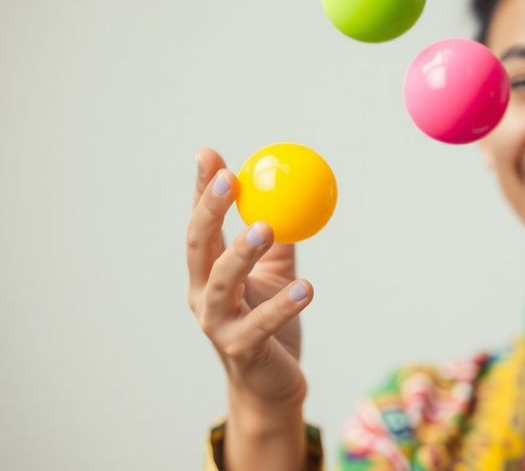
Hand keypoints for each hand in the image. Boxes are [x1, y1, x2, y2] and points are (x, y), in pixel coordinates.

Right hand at [187, 148, 312, 408]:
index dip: (202, 191)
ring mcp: (218, 324)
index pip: (201, 224)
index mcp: (207, 273)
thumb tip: (293, 191)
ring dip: (241, 252)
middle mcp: (203, 296)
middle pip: (199, 246)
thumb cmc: (270, 323)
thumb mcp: (275, 273)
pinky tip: (307, 287)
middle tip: (230, 179)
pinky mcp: (242, 349)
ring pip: (223, 282)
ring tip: (265, 227)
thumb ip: (279, 238)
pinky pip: (263, 323)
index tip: (210, 155)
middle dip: (210, 210)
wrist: (271, 385)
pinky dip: (284, 305)